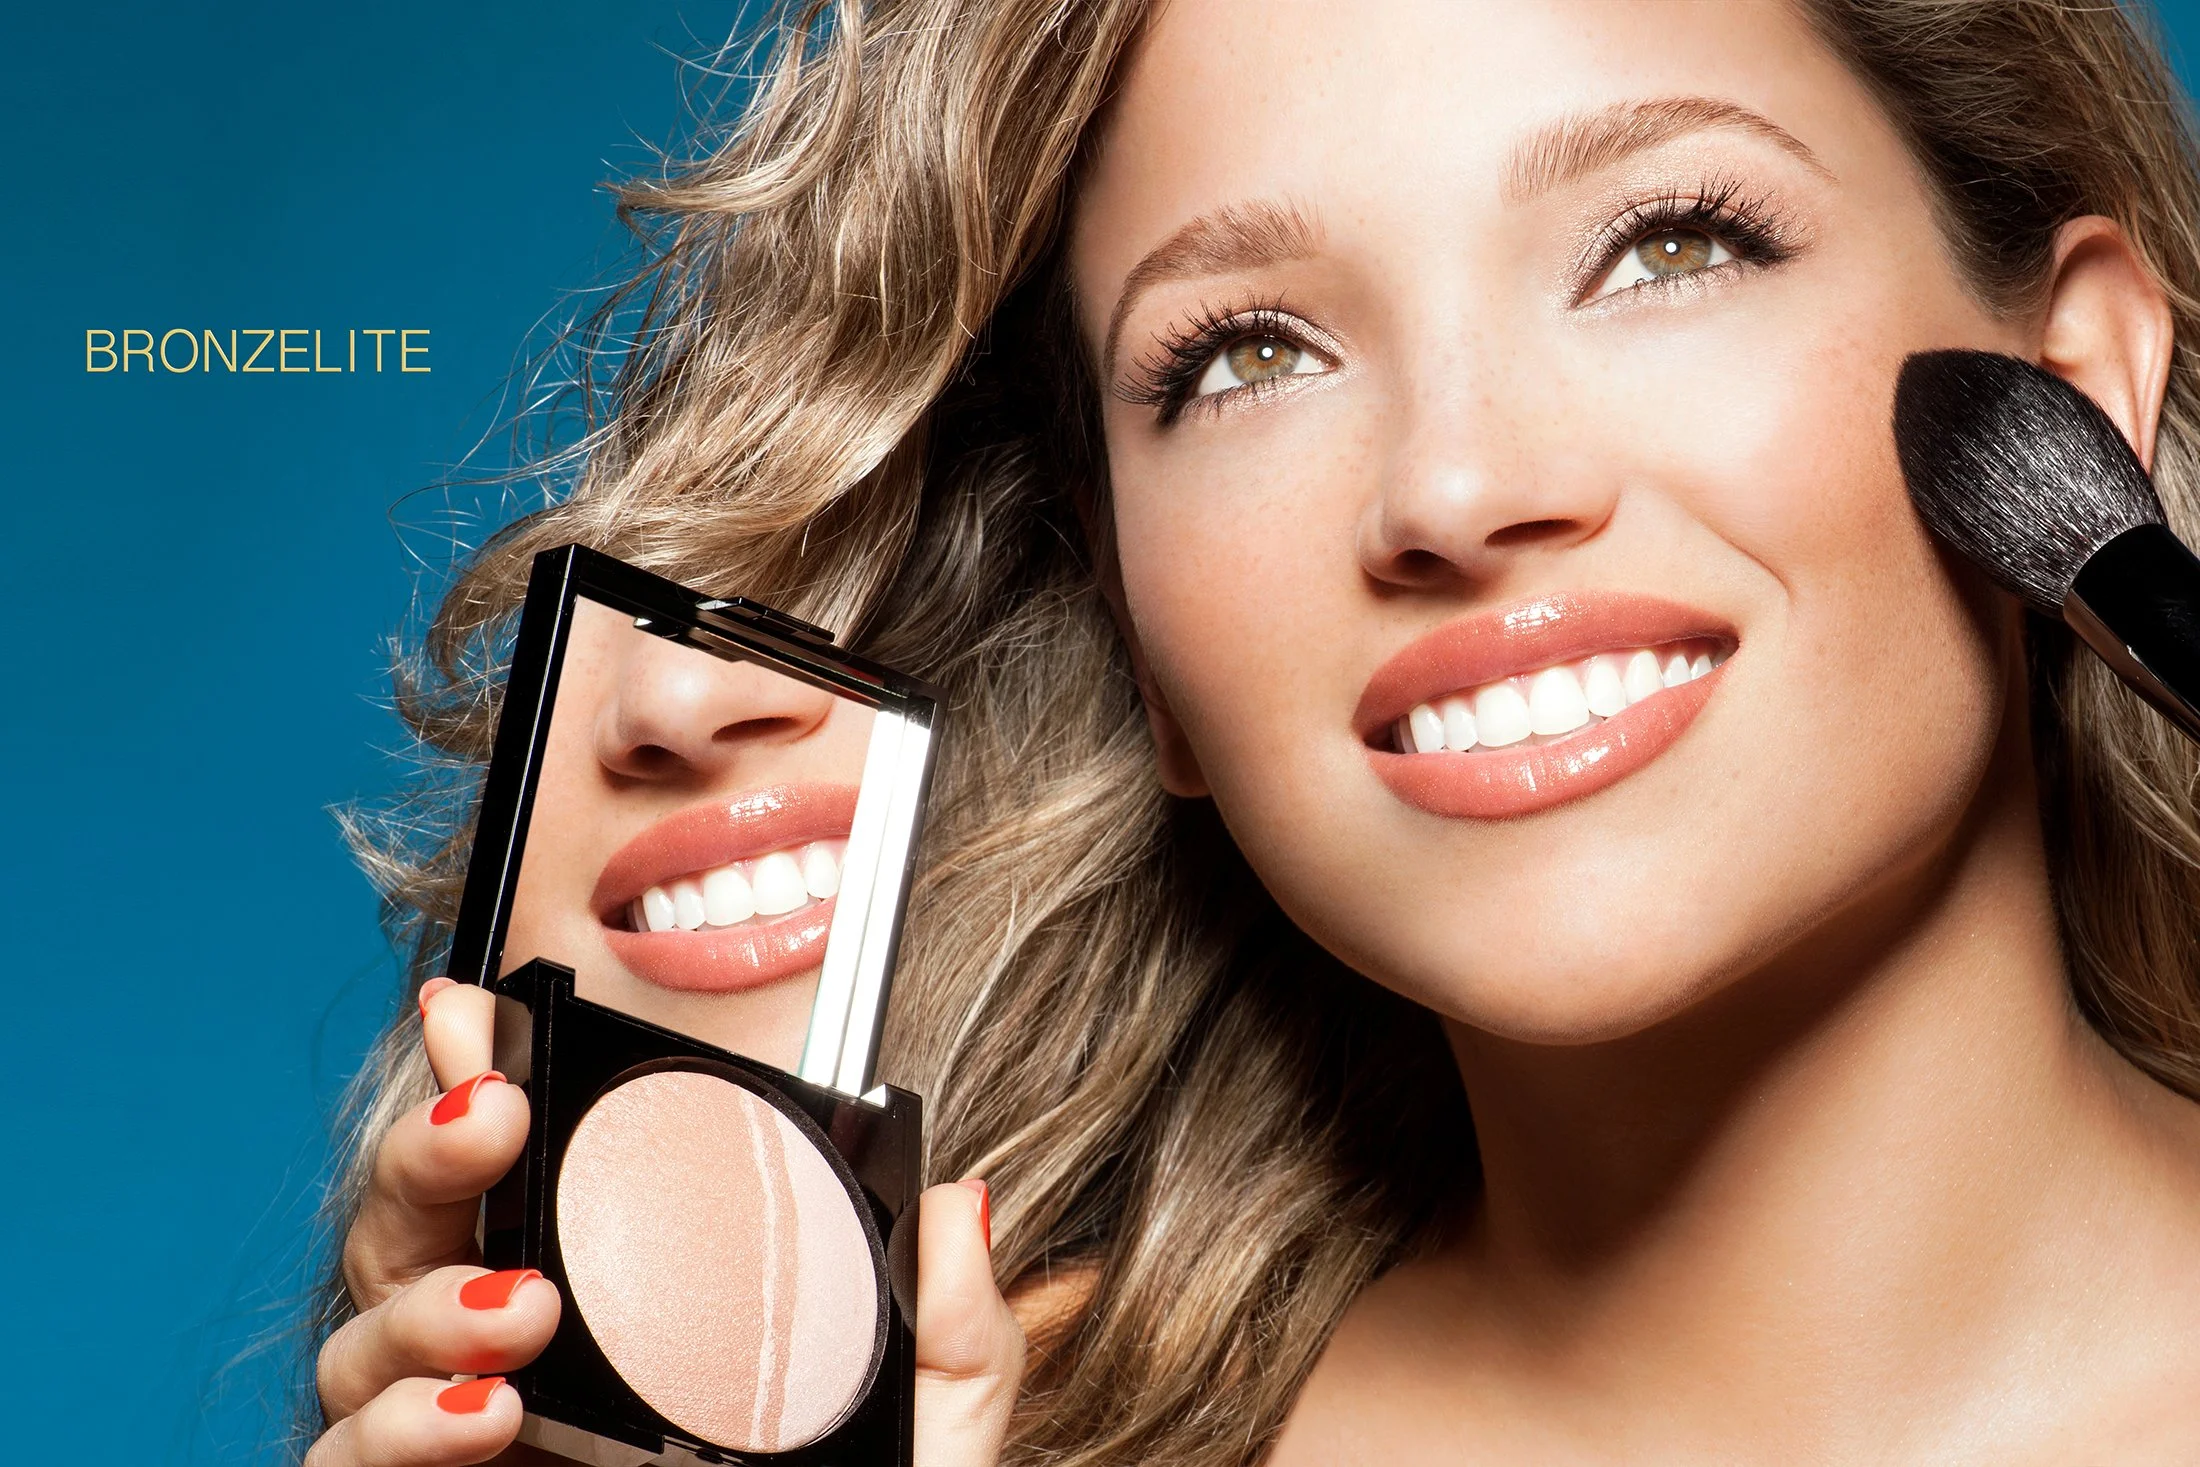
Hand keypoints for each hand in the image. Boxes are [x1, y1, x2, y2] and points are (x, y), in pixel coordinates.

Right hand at [305, 979, 1027, 1465]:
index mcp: (624, 1311)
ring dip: (419, 1303)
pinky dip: (391, 1425)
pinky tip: (475, 1412)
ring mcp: (456, 1442)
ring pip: (358, 1338)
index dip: (481, 1079)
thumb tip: (957, 1202)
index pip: (531, 1176)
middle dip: (427, 1150)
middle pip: (413, 1226)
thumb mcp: (919, 1441)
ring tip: (518, 1312)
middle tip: (492, 1118)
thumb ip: (949, 1332)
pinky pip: (341, 1457)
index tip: (479, 1010)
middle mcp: (517, 1362)